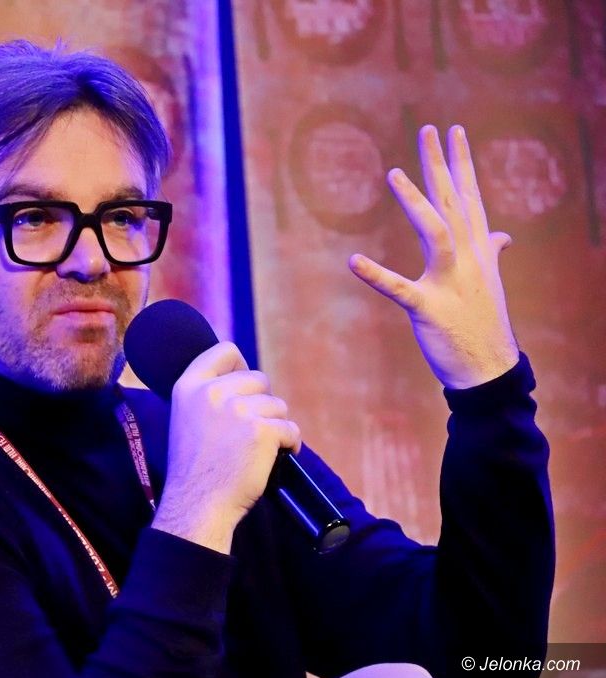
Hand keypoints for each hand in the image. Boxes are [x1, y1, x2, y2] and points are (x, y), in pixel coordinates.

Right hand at [151, 342, 300, 553]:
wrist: (197, 505)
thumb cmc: (194, 469)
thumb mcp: (185, 419)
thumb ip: (207, 396)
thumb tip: (242, 380)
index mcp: (188, 387)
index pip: (225, 351)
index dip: (241, 367)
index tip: (243, 388)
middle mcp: (212, 393)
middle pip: (258, 378)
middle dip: (262, 402)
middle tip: (253, 429)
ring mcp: (238, 410)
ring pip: (278, 405)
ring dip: (276, 425)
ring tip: (260, 448)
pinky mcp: (262, 431)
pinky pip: (291, 429)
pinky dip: (290, 443)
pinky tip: (278, 456)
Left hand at [349, 124, 519, 389]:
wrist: (489, 370)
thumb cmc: (483, 323)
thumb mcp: (489, 282)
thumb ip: (491, 252)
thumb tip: (502, 236)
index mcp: (478, 250)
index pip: (469, 197)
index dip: (460, 163)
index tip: (452, 130)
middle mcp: (468, 259)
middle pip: (453, 202)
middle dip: (440, 165)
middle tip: (428, 129)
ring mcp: (450, 283)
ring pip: (436, 233)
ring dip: (416, 204)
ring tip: (393, 174)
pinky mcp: (429, 309)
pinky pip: (400, 289)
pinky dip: (376, 275)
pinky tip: (353, 261)